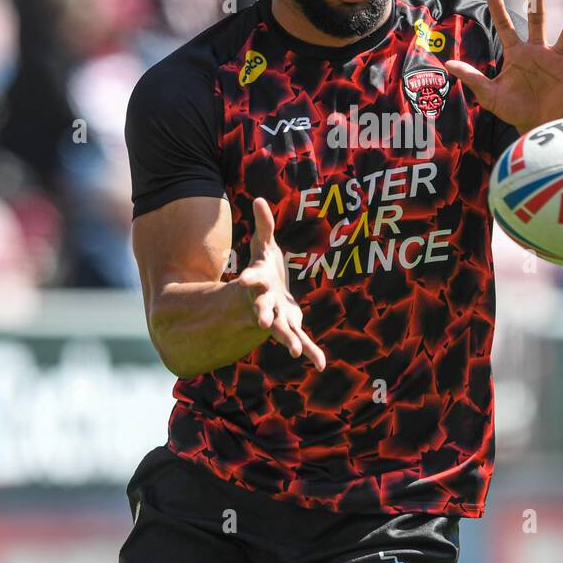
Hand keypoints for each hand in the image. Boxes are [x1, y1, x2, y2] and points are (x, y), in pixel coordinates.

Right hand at [238, 197, 325, 369]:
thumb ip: (264, 225)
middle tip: (262, 322)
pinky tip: (320, 364)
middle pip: (263, 309)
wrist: (266, 295)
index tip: (243, 280)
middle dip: (263, 314)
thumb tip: (259, 199)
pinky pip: (301, 340)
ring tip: (295, 352)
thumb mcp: (264, 245)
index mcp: (259, 283)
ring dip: (288, 339)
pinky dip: (310, 351)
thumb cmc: (265, 268)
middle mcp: (265, 303)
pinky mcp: (290, 327)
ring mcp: (277, 317)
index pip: (252, 279)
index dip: (249, 279)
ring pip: (282, 330)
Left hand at [446, 0, 562, 133]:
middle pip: (537, 18)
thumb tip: (447, 64)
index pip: (505, 25)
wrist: (536, 127)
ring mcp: (557, 60)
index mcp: (517, 53)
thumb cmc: (512, 110)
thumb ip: (472, 77)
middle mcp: (537, 51)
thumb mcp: (489, 94)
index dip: (497, 7)